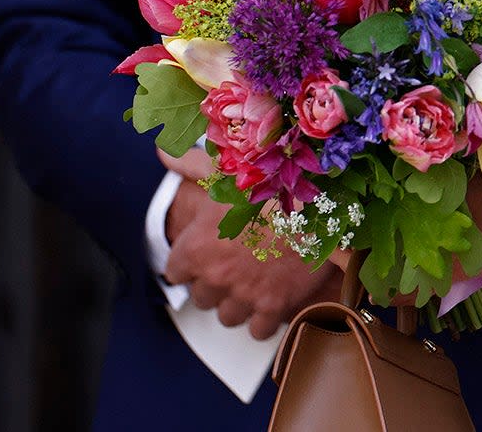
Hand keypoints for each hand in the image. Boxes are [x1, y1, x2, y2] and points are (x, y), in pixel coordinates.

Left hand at [157, 147, 341, 338]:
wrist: (320, 201)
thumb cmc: (271, 182)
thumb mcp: (226, 168)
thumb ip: (189, 166)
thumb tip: (161, 152)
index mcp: (196, 246)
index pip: (175, 271)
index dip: (190, 262)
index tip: (204, 254)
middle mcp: (215, 276)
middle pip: (201, 297)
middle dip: (215, 283)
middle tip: (235, 263)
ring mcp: (244, 295)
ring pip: (228, 316)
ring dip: (238, 302)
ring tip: (255, 278)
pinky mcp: (273, 308)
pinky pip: (257, 330)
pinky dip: (264, 317)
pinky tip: (273, 294)